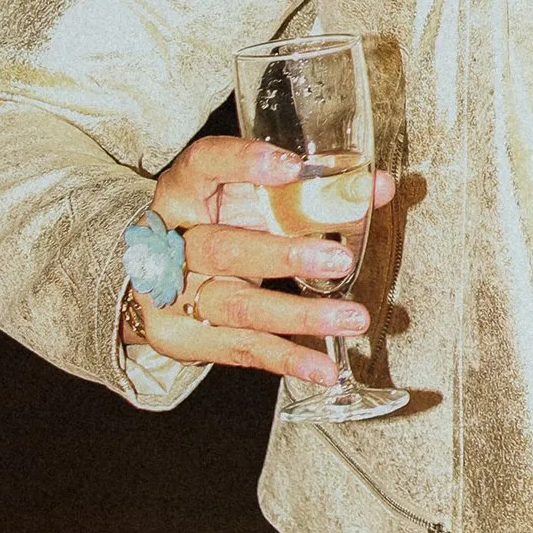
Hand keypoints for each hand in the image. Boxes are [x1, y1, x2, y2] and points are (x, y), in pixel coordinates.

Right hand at [131, 132, 395, 385]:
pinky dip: (288, 359)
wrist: (153, 277)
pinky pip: (241, 349)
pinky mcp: (182, 338)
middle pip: (222, 249)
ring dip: (300, 315)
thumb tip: (380, 186)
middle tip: (340, 258)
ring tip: (352, 318)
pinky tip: (325, 368)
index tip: (291, 166)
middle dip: (284, 256)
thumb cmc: (218, 222)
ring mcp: (170, 296)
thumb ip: (312, 188)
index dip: (243, 163)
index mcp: (183, 190)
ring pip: (237, 306)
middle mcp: (169, 242)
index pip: (203, 164)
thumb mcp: (248, 196)